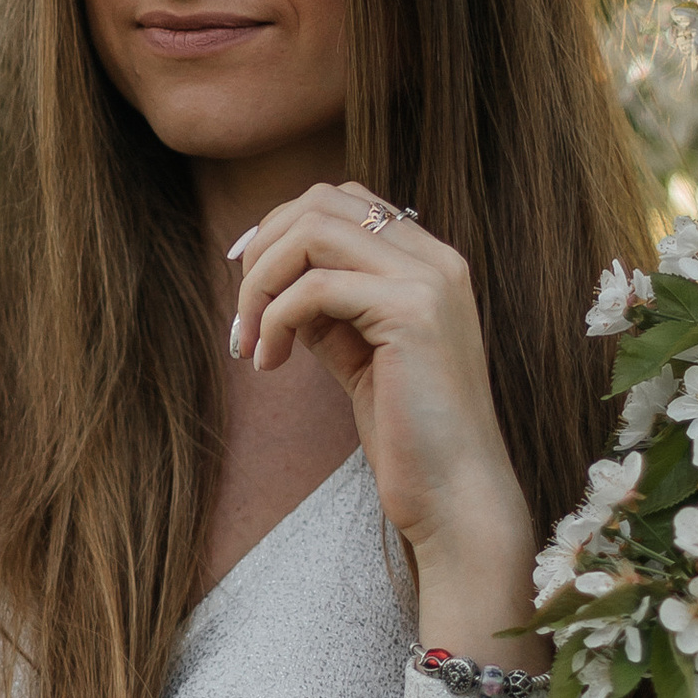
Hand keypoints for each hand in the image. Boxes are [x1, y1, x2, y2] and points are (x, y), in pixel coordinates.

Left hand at [226, 181, 539, 669]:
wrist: (456, 496)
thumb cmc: (409, 434)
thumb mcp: (358, 354)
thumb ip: (326, 309)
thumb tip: (268, 277)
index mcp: (431, 263)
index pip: (345, 200)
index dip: (283, 227)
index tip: (246, 278)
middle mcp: (437, 260)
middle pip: (323, 200)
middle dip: (264, 248)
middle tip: (242, 313)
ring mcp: (429, 281)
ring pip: (313, 231)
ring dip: (261, 284)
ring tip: (250, 343)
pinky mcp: (412, 314)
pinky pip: (314, 288)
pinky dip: (274, 320)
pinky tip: (269, 363)